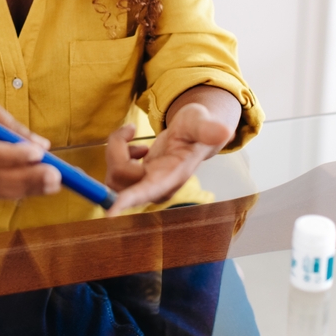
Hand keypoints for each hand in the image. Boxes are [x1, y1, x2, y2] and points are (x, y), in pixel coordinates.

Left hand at [103, 103, 234, 215]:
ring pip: (112, 175)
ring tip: (131, 134)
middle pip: (119, 177)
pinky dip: (115, 151)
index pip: (147, 191)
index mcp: (171, 177)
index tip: (110, 213)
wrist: (194, 135)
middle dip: (116, 150)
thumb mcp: (201, 122)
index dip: (128, 201)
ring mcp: (143, 187)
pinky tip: (133, 145)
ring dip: (115, 150)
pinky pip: (112, 171)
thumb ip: (209, 128)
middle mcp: (156, 188)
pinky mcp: (134, 181)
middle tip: (130, 129)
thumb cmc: (197, 129)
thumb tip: (225, 131)